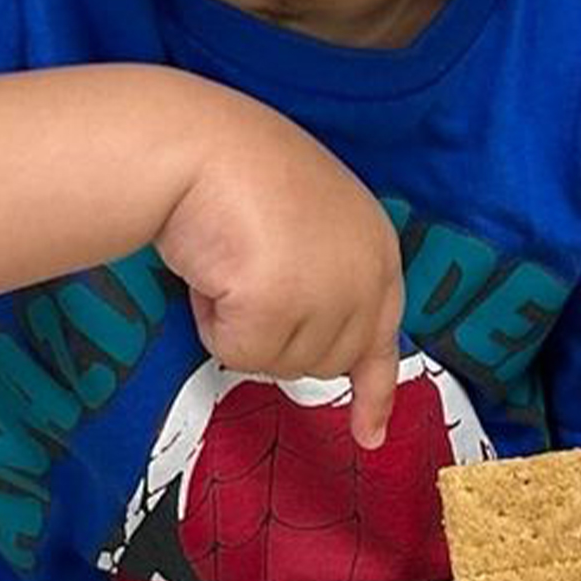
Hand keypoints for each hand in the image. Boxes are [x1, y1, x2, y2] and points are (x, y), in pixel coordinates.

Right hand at [156, 101, 402, 446]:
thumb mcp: (309, 222)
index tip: (369, 436)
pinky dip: (212, 322)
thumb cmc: (236, 170)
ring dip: (240, 325)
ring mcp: (328, 293)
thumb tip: (326, 352)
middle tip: (243, 275)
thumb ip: (328, 276)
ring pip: (277, 364)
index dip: (374, 391)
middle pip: (322, 364)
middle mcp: (366, 275)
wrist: (197, 143)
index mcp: (377, 248)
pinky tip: (212, 269)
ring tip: (228, 260)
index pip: (383, 337)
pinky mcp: (281, 307)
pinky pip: (237, 355)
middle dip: (275, 337)